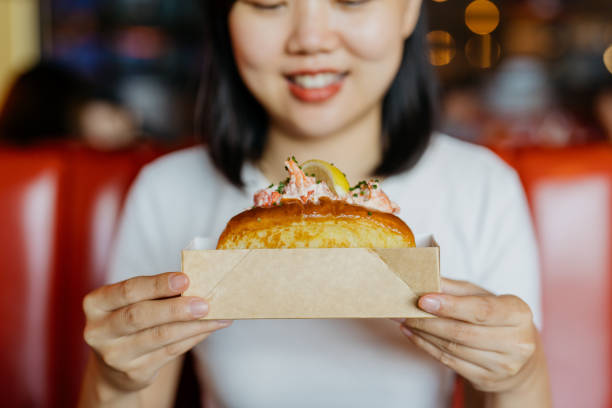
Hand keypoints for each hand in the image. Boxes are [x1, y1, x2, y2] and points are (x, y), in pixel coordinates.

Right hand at [83, 272, 231, 392]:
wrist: (114, 366)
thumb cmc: (129, 320)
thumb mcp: (131, 303)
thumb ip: (155, 293)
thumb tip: (198, 283)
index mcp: (96, 304)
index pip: (127, 290)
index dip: (157, 285)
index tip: (185, 279)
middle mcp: (99, 331)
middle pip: (140, 316)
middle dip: (175, 308)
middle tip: (204, 303)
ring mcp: (115, 355)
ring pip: (159, 337)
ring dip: (192, 325)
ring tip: (216, 315)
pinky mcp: (134, 373)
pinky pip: (170, 352)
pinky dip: (193, 337)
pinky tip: (209, 327)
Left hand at [395, 278, 537, 393]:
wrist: (518, 356)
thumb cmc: (497, 318)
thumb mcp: (483, 296)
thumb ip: (456, 288)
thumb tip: (428, 278)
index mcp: (519, 313)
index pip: (482, 310)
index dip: (451, 306)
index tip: (423, 300)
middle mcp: (517, 342)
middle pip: (463, 332)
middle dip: (429, 321)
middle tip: (406, 310)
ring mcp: (503, 365)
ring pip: (453, 349)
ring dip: (424, 334)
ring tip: (406, 320)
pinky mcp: (487, 380)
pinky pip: (450, 362)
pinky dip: (427, 347)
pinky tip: (413, 335)